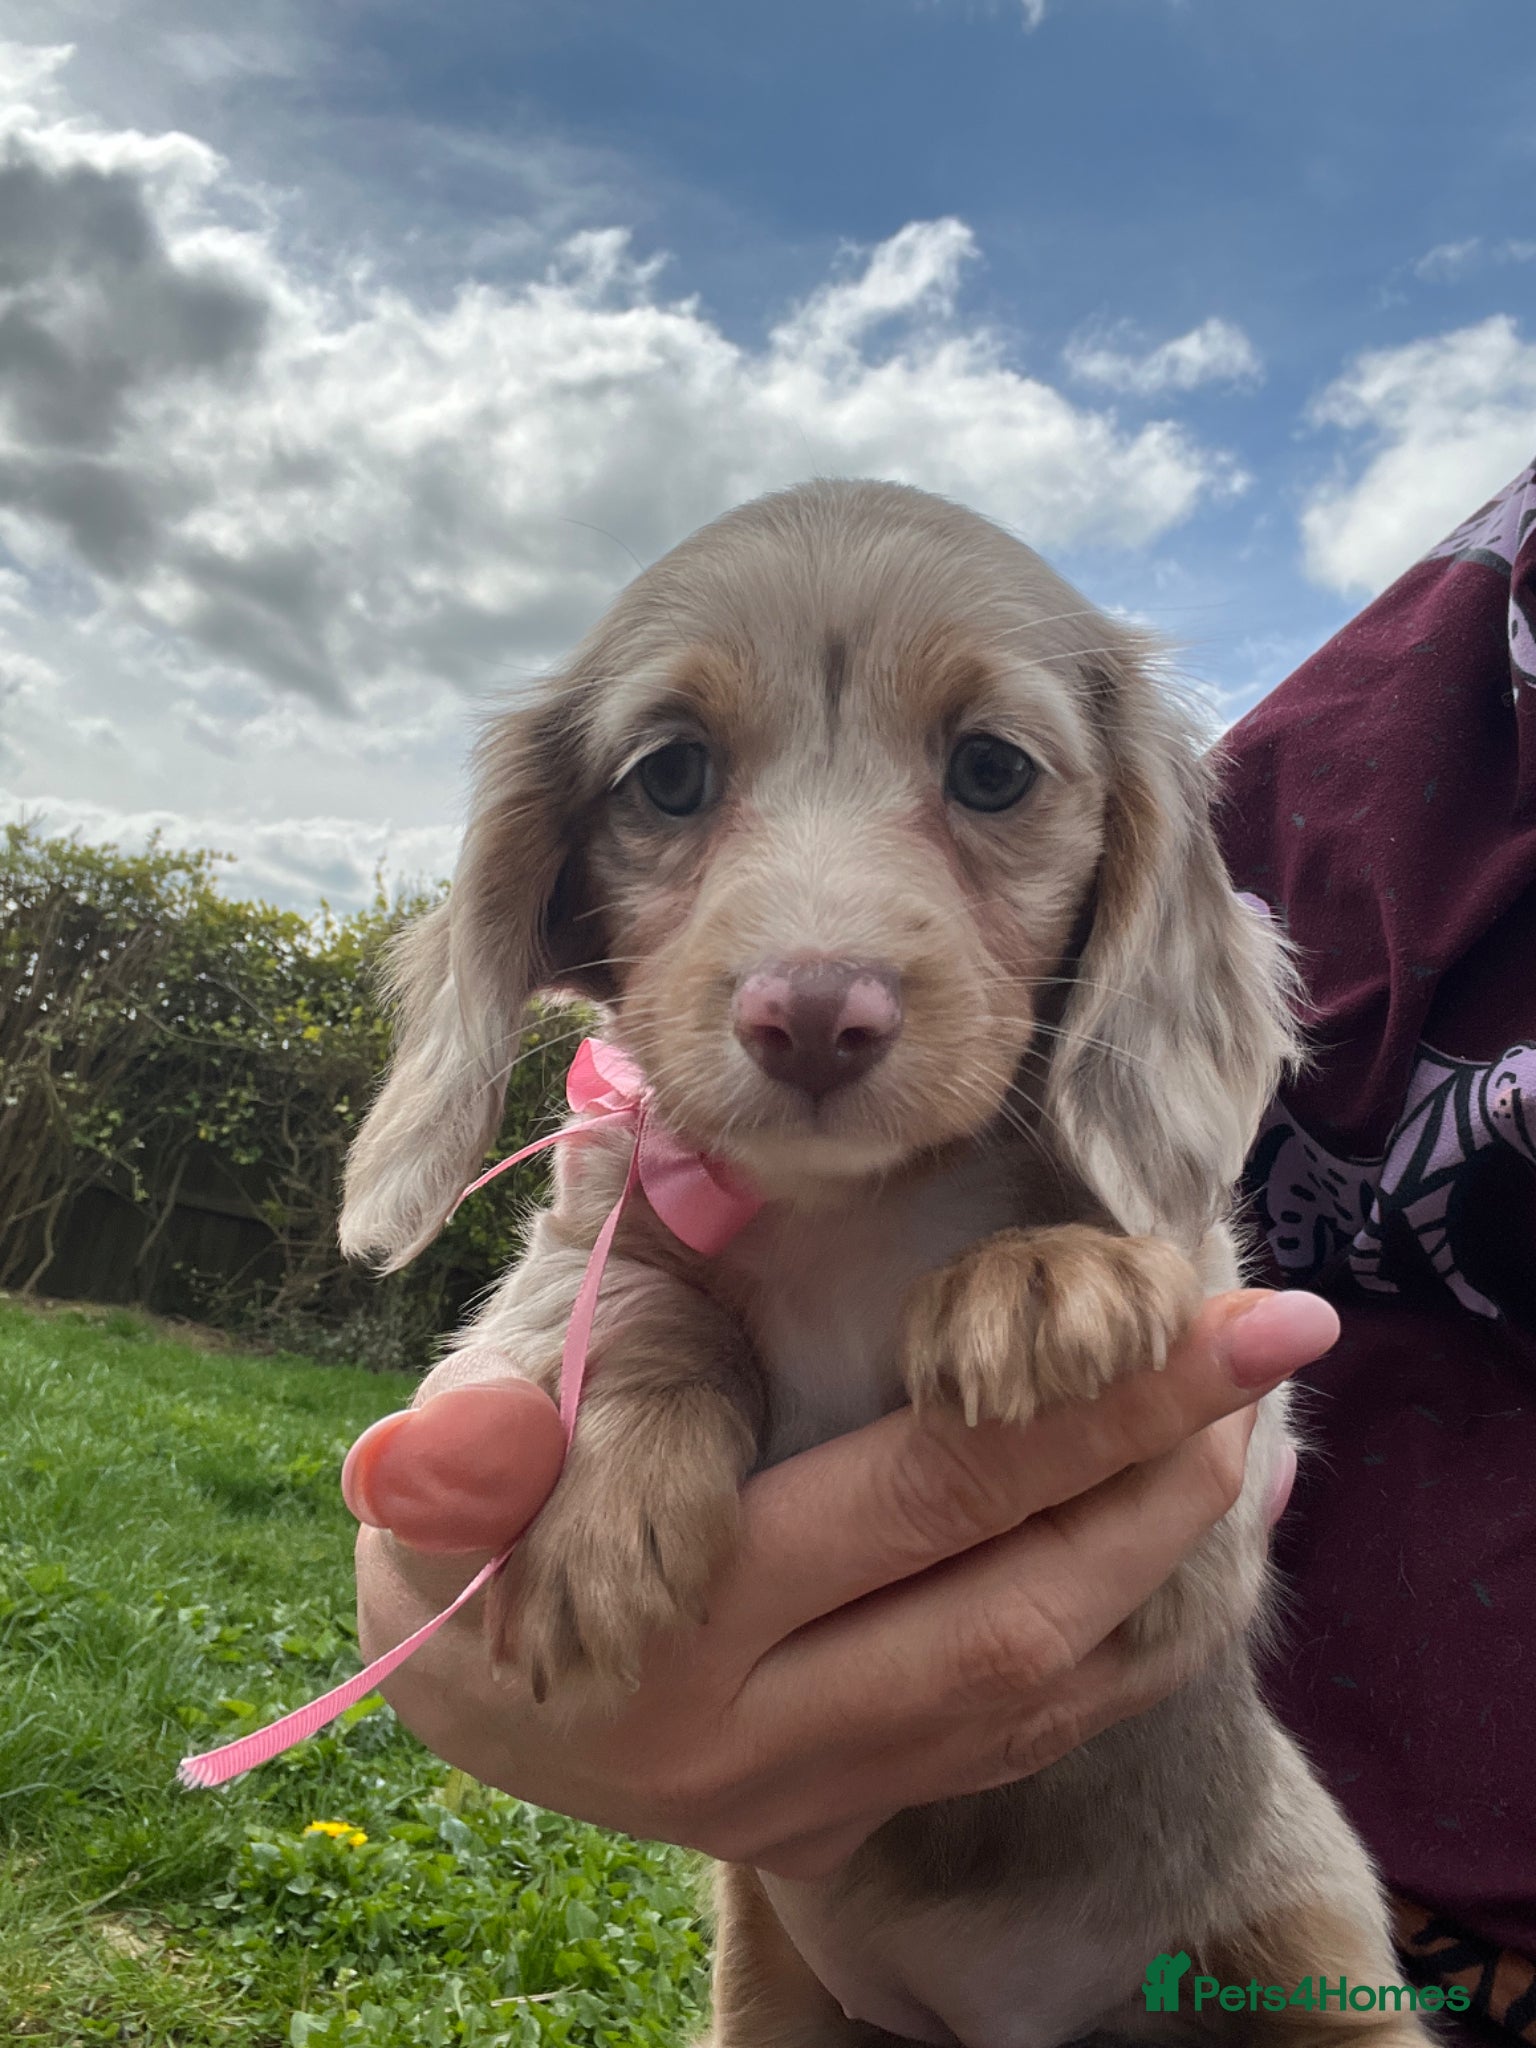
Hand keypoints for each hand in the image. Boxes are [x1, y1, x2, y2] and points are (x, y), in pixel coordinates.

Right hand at [346, 1289, 1330, 1880]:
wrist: (461, 1716)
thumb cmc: (450, 1566)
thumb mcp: (419, 1504)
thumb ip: (449, 1467)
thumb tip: (460, 1438)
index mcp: (680, 1630)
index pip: (918, 1503)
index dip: (1074, 1404)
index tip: (1206, 1309)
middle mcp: (768, 1738)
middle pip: (1015, 1607)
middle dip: (1159, 1471)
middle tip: (1273, 1345)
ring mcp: (814, 1797)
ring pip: (1037, 1695)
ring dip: (1163, 1563)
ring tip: (1255, 1439)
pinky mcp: (840, 1824)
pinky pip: (1017, 1751)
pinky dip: (1120, 1657)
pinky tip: (1183, 1570)